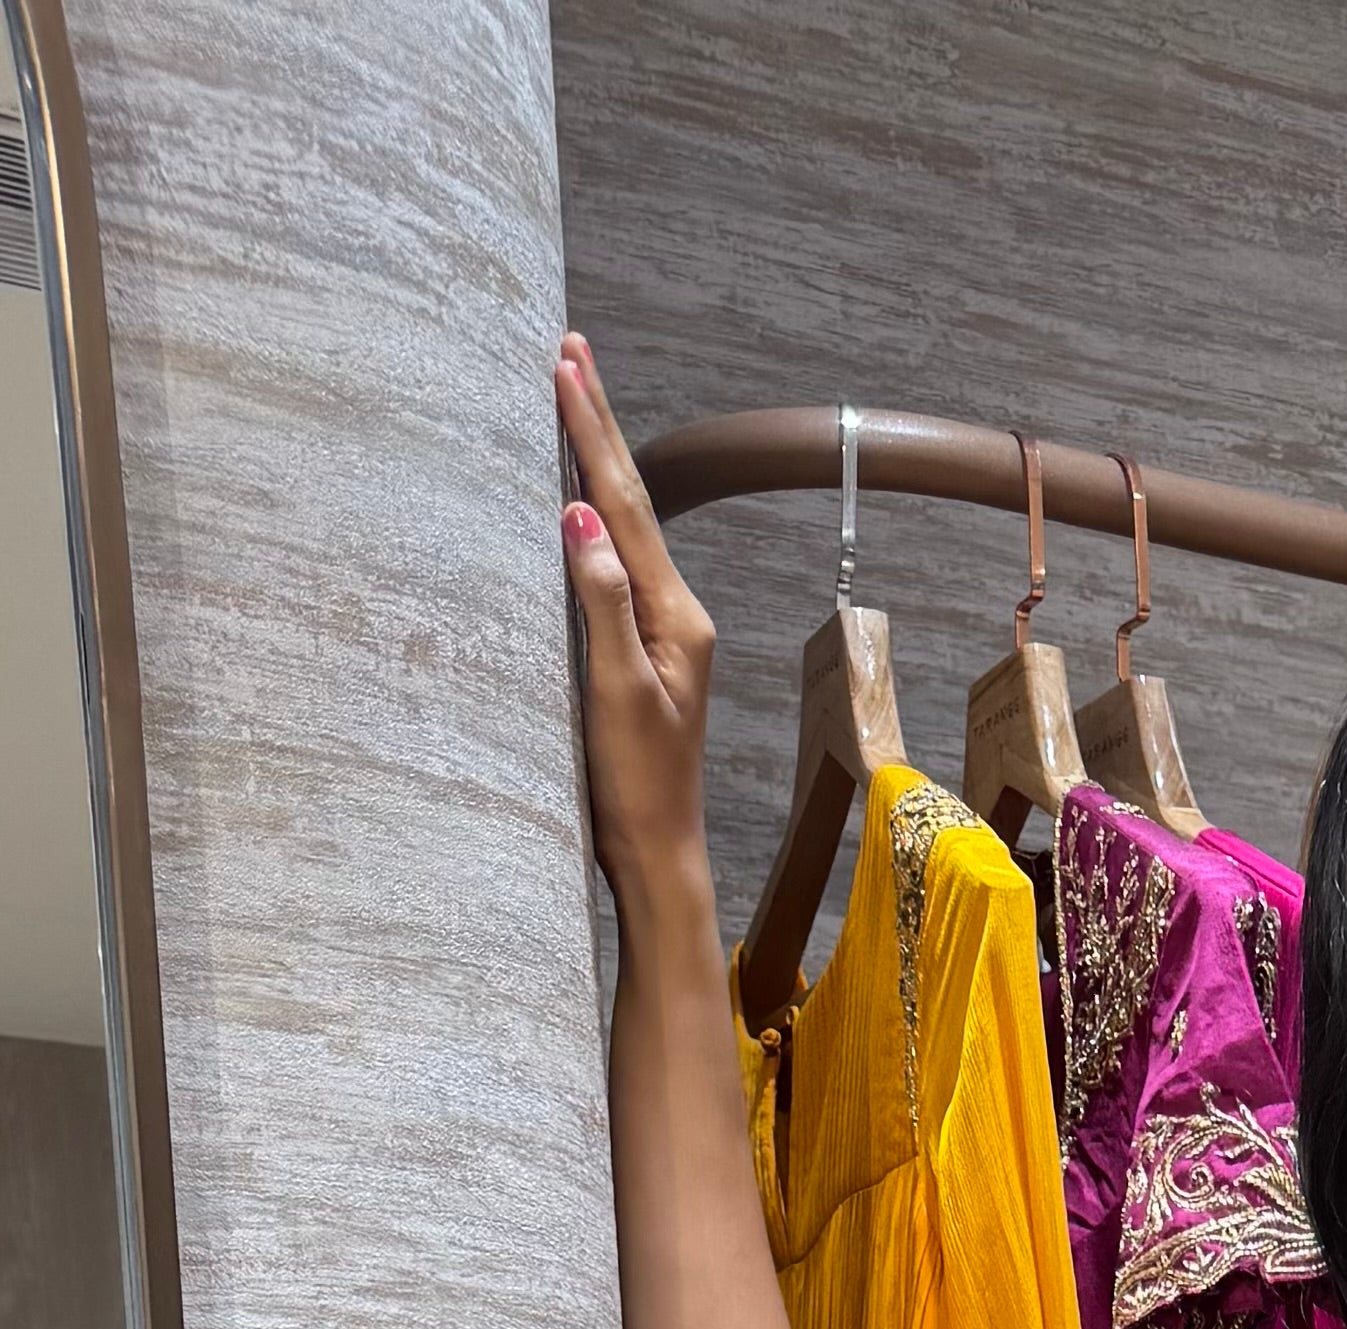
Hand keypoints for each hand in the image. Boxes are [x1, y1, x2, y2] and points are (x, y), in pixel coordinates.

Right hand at [553, 334, 716, 907]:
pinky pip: (614, 562)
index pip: (626, 505)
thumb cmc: (637, 788)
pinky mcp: (640, 652)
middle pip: (631, 501)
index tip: (565, 367)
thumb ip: (602, 604)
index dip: (592, 434)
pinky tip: (576, 498)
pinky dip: (592, 515)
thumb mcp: (616, 694)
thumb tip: (580, 517)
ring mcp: (660, 631)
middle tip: (571, 352)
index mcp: (675, 615)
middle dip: (599, 425)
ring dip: (596, 461)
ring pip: (623, 525)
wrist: (657, 853)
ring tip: (573, 399)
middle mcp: (675, 613)